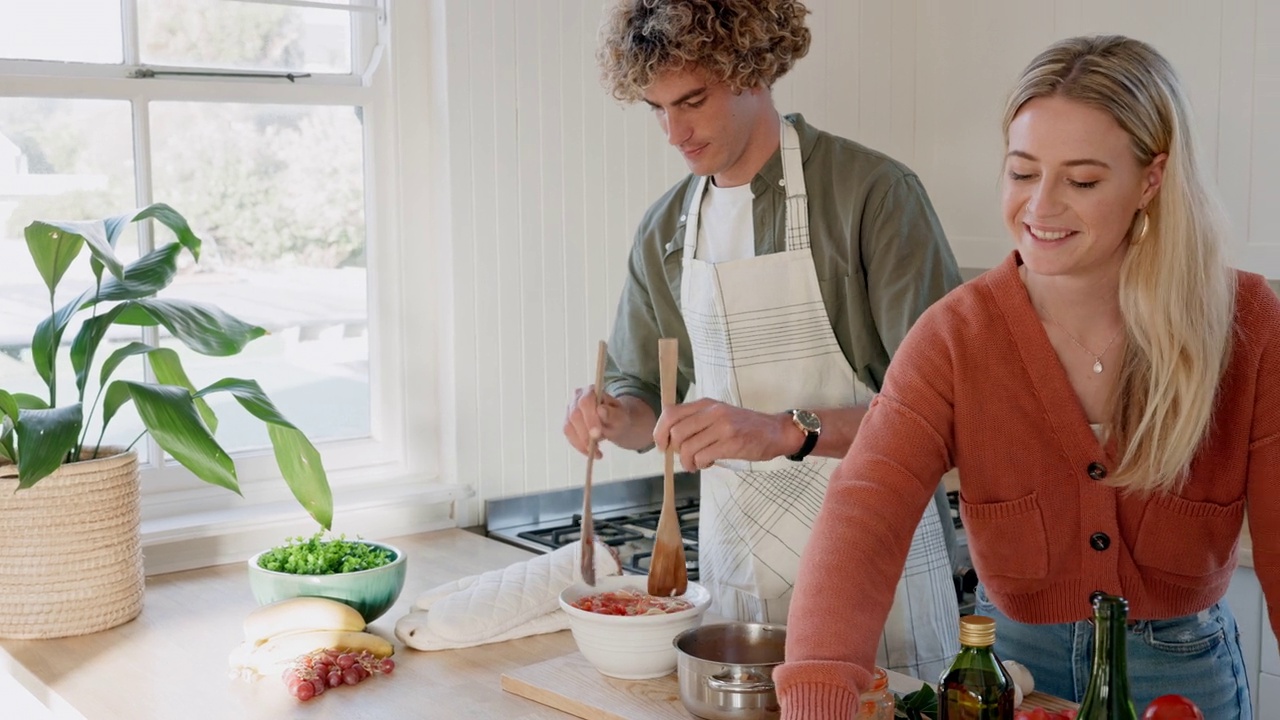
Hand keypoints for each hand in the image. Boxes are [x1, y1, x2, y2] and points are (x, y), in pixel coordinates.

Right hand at [563, 384, 617, 457]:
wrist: (617, 423)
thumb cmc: (619, 417)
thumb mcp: (622, 417)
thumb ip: (613, 414)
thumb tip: (601, 410)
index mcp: (592, 391)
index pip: (586, 402)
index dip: (589, 418)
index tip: (597, 434)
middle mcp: (577, 398)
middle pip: (575, 415)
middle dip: (585, 434)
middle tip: (596, 448)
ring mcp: (570, 410)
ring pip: (569, 427)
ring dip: (582, 443)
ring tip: (597, 452)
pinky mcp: (568, 423)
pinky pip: (569, 436)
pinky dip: (579, 446)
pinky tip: (591, 452)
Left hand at [653, 399, 800, 471]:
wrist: (776, 431)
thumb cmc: (744, 426)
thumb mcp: (718, 415)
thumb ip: (696, 421)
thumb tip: (670, 439)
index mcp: (706, 404)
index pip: (670, 413)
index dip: (660, 431)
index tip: (663, 445)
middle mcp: (712, 412)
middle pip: (676, 433)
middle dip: (675, 451)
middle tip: (685, 458)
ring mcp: (723, 427)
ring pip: (688, 448)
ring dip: (688, 462)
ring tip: (696, 464)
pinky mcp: (732, 443)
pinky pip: (703, 456)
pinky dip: (701, 464)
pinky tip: (709, 463)